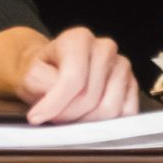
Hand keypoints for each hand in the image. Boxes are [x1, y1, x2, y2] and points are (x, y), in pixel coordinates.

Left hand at [14, 26, 140, 124]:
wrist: (52, 70)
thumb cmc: (43, 72)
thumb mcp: (30, 76)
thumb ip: (44, 89)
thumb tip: (56, 107)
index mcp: (79, 39)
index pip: (74, 78)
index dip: (55, 103)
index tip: (37, 117)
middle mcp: (105, 48)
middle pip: (91, 97)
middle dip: (69, 115)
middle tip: (54, 116)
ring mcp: (122, 66)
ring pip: (110, 109)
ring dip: (86, 121)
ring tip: (70, 115)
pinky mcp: (132, 85)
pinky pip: (125, 114)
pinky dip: (105, 123)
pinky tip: (88, 115)